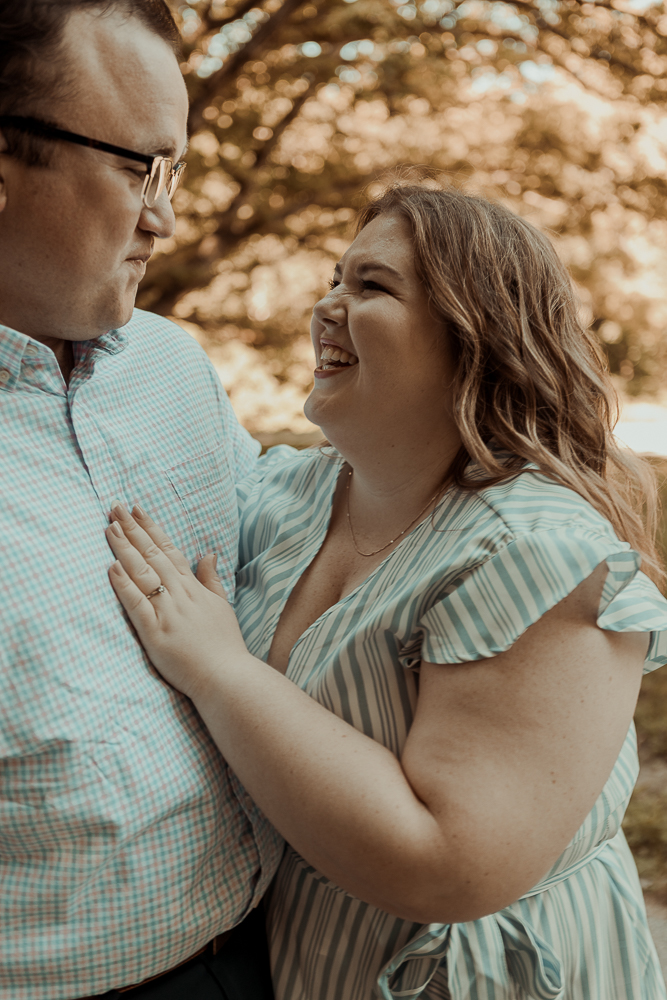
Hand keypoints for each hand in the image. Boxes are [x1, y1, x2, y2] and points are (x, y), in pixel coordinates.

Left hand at [106, 505, 247, 700]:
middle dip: (132, 529)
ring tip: (108, 528)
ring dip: (124, 549)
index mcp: (194, 587)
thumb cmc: (225, 645)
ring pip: (142, 573)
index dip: (151, 528)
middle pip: (152, 555)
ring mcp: (167, 612)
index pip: (168, 550)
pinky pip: (137, 604)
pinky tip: (112, 567)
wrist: (227, 676)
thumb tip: (208, 554)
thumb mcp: (222, 605)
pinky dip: (124, 585)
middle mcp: (180, 594)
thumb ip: (211, 579)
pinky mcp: (155, 633)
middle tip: (114, 507)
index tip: (136, 510)